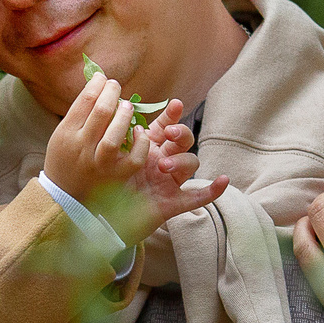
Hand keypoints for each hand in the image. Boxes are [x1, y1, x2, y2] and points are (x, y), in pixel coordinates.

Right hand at [43, 70, 148, 200]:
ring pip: (115, 135)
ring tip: (127, 106)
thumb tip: (98, 85)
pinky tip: (139, 132)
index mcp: (67, 134)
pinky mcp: (116, 176)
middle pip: (101, 112)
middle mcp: (82, 148)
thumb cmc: (66, 158)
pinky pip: (134, 158)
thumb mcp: (63, 134)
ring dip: (124, 114)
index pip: (85, 101)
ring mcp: (100, 164)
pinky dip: (140, 142)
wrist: (65, 196)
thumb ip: (79, 113)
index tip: (103, 78)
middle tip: (116, 86)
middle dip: (112, 93)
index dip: (97, 84)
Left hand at [45, 79, 227, 239]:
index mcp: (148, 147)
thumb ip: (113, 134)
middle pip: (183, 141)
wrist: (99, 218)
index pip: (166, 126)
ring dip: (182, 161)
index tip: (176, 104)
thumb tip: (109, 104)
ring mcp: (169, 182)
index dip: (173, 116)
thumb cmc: (104, 183)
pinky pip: (196, 197)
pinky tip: (224, 181)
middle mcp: (163, 161)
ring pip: (190, 165)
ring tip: (163, 164)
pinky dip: (211, 190)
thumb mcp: (107, 155)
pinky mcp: (171, 204)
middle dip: (181, 134)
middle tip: (169, 133)